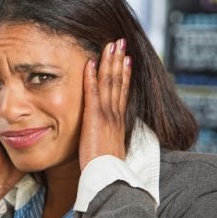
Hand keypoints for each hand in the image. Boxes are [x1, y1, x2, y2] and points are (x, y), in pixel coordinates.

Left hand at [79, 38, 131, 170]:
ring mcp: (106, 114)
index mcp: (118, 119)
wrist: (107, 176)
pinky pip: (92, 93)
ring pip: (109, 82)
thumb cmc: (105, 166)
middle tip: (120, 41)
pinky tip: (90, 62)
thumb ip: (109, 135)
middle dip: (119, 60)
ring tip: (111, 45)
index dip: (124, 73)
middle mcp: (115, 113)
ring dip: (109, 62)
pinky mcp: (95, 117)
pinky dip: (92, 76)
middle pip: (119, 81)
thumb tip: (107, 133)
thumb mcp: (110, 146)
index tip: (126, 58)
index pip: (122, 91)